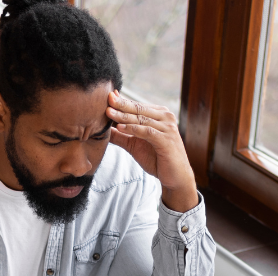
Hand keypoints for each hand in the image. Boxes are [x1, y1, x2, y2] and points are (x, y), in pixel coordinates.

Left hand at [106, 91, 197, 212]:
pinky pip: (147, 132)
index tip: (108, 97)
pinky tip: (121, 127)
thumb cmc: (156, 159)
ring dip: (124, 116)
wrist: (175, 177)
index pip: (137, 106)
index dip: (122, 101)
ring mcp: (168, 128)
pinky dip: (133, 129)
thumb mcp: (134, 145)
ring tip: (109, 113)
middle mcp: (166, 117)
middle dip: (122, 104)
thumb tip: (102, 128)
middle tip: (107, 99)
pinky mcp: (167, 140)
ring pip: (142, 119)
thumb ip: (120, 135)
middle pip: (139, 109)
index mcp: (159, 115)